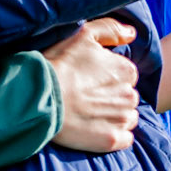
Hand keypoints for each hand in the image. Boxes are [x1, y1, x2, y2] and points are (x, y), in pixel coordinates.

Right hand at [46, 18, 139, 152]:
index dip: (106, 79)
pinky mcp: (112, 140)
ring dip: (113, 117)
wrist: (38, 98)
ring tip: (88, 114)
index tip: (88, 81)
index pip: (125, 76)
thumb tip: (132, 33)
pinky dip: (112, 135)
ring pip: (127, 118)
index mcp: (126, 70)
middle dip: (111, 98)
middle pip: (127, 98)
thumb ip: (111, 30)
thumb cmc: (58, 65)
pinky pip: (124, 139)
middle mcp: (130, 95)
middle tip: (86, 98)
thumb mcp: (83, 35)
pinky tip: (93, 129)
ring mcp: (121, 119)